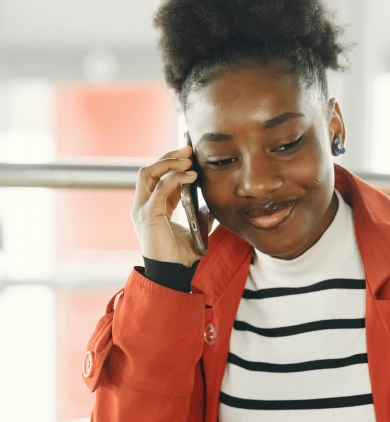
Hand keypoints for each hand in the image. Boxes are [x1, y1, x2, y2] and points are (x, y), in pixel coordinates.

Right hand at [131, 145, 205, 266]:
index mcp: (152, 208)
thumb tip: (214, 201)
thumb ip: (200, 213)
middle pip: (149, 170)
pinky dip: (175, 178)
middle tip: (189, 148)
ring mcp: (142, 209)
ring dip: (168, 162)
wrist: (173, 273)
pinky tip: (191, 176)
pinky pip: (159, 188)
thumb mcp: (194, 227)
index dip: (172, 163)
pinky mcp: (147, 215)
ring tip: (188, 159)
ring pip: (148, 173)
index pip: (157, 178)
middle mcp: (143, 206)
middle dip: (169, 156)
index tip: (190, 154)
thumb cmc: (181, 255)